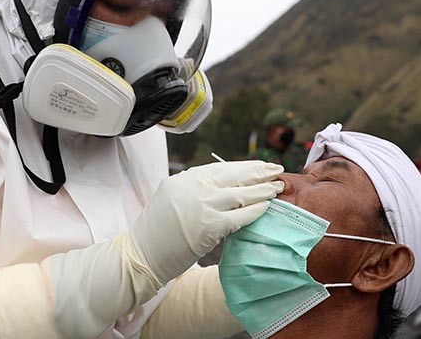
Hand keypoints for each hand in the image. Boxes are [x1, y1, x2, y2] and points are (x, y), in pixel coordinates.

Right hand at [131, 160, 283, 284]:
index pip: (223, 167)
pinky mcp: (211, 226)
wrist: (142, 255)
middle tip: (277, 169)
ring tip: (278, 187)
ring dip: (263, 190)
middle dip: (260, 172)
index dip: (246, 166)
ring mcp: (204, 205)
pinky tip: (267, 207)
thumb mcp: (173, 196)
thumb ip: (195, 188)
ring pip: (242, 193)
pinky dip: (256, 210)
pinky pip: (241, 215)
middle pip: (236, 175)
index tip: (261, 165)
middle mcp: (195, 186)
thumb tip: (224, 185)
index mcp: (186, 177)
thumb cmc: (157, 231)